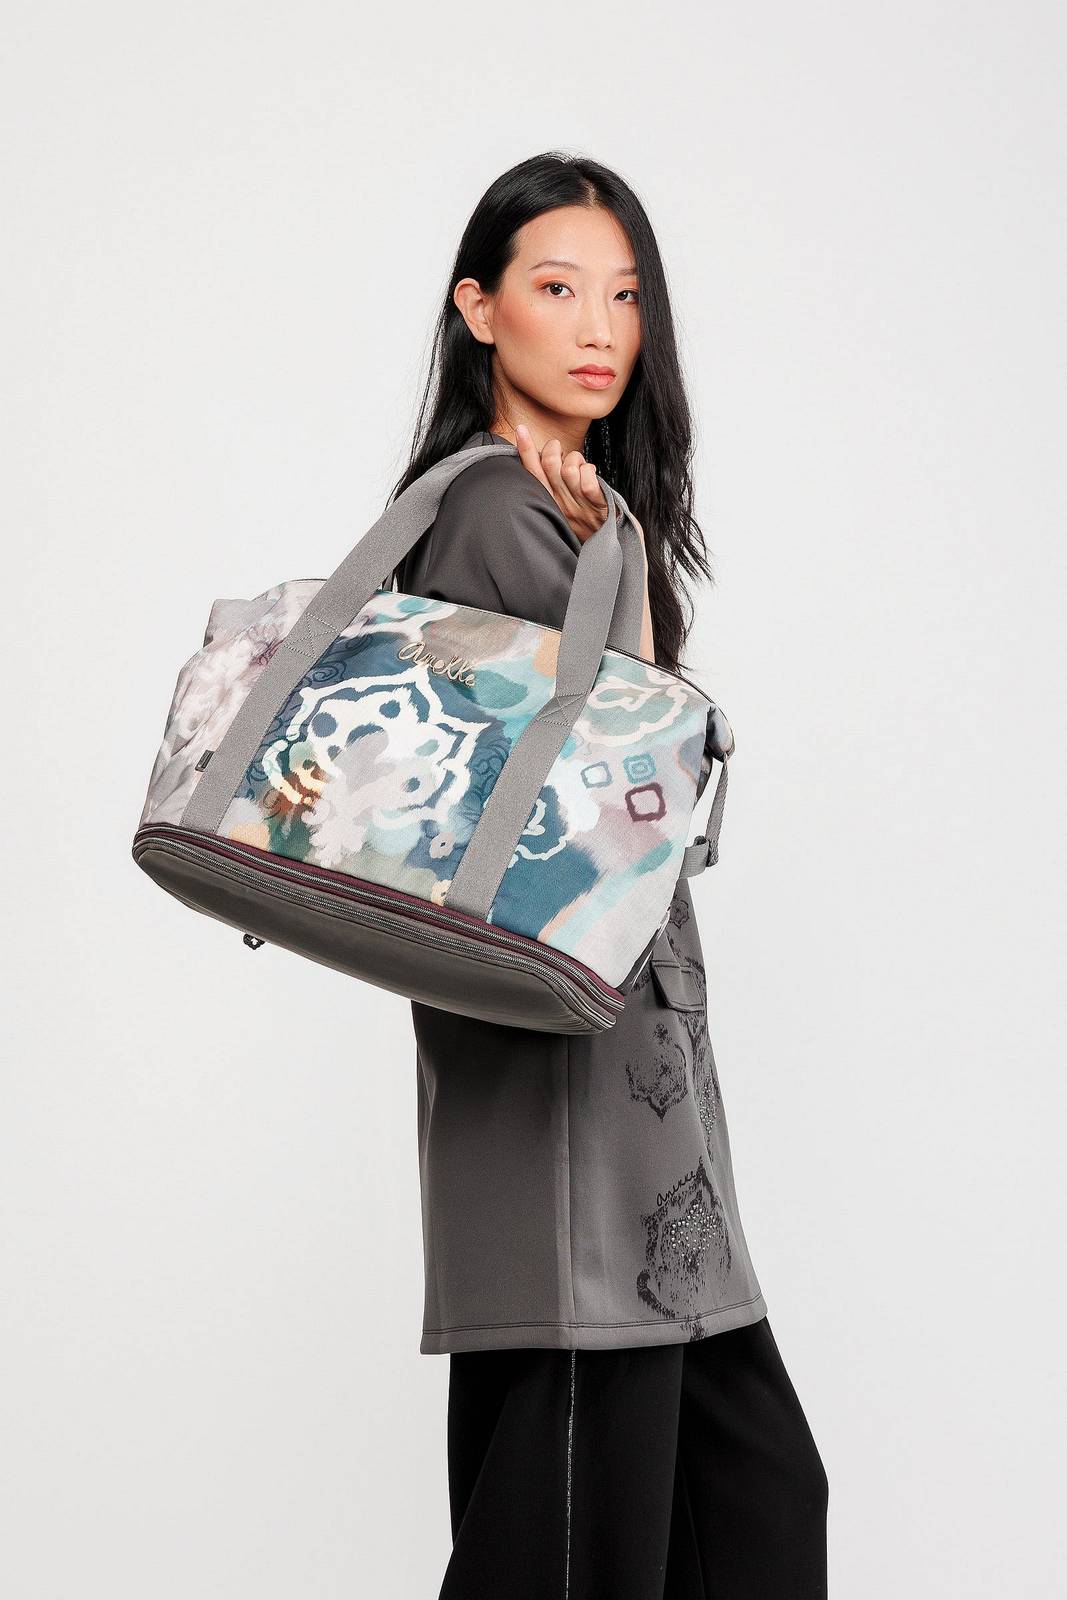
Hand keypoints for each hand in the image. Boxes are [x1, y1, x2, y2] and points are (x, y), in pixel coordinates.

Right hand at [515, 423, 612, 544]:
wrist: (608, 550)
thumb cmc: (586, 525)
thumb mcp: (563, 506)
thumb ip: (553, 485)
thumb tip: (546, 458)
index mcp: (549, 502)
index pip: (532, 473)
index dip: (526, 450)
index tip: (520, 429)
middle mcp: (560, 503)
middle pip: (549, 463)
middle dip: (556, 448)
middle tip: (563, 453)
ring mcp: (578, 506)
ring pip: (569, 468)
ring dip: (577, 460)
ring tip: (582, 469)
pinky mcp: (596, 507)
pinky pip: (587, 482)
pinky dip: (590, 471)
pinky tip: (592, 475)